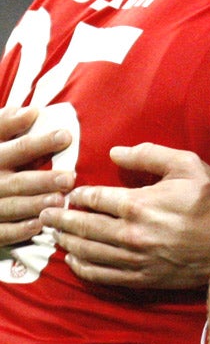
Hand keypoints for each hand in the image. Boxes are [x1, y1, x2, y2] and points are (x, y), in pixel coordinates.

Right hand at [0, 107, 73, 245]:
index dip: (40, 142)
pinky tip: (38, 225)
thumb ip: (6, 123)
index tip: (66, 136)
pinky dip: (18, 230)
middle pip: (17, 181)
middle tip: (69, 178)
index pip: (18, 148)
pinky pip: (1, 231)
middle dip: (43, 180)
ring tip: (59, 201)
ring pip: (11, 206)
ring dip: (35, 204)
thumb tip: (32, 111)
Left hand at [40, 143, 209, 288]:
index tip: (71, 194)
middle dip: (60, 218)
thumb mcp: (188, 165)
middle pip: (83, 226)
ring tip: (56, 234)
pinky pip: (101, 274)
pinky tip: (74, 260)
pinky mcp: (140, 277)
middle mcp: (131, 233)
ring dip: (67, 242)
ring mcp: (134, 258)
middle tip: (47, 213)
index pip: (94, 198)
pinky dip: (82, 267)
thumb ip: (150, 154)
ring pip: (87, 251)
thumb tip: (115, 152)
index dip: (79, 195)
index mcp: (139, 203)